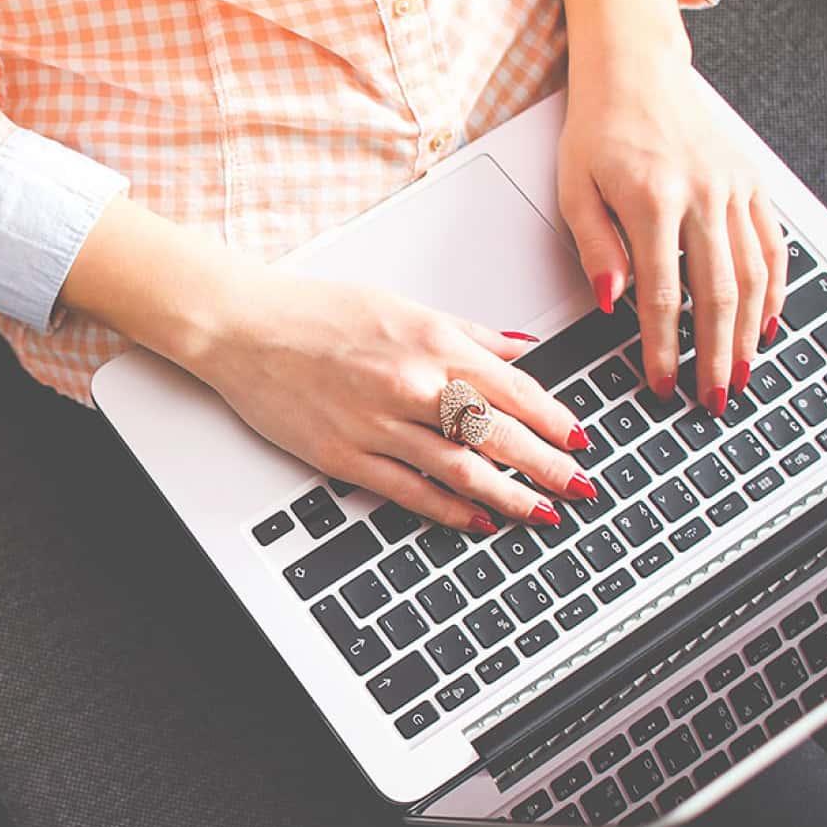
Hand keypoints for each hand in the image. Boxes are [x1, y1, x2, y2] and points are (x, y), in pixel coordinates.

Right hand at [193, 268, 596, 532]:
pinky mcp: (346, 456)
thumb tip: (520, 349)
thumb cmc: (318, 312)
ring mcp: (378, 425)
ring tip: (543, 514)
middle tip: (580, 488)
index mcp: (431, 343)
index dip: (554, 420)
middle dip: (548, 466)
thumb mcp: (402, 306)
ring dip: (510, 496)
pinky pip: (410, 491)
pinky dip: (451, 509)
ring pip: (461, 469)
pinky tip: (478, 520)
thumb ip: (467, 333)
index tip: (580, 441)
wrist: (246, 329)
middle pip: (498, 434)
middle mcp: (412, 384)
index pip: (513, 389)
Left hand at [559, 0, 786, 414]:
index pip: (662, 294)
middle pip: (717, 294)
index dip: (663, 347)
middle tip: (714, 398)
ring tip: (743, 373)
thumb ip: (595, 247)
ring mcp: (733, 188)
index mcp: (652, 201)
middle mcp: (702, 195)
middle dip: (716, 354)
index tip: (660, 382)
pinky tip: (767, 321)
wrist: (635, 69)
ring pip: (753, 274)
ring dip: (750, 331)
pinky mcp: (751, 181)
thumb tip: (611, 302)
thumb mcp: (574, 187)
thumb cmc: (598, 128)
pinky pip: (771, 243)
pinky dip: (774, 287)